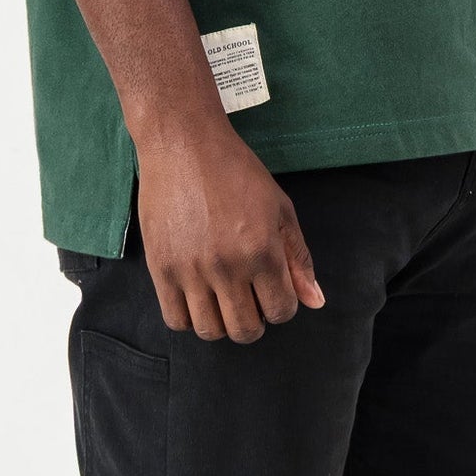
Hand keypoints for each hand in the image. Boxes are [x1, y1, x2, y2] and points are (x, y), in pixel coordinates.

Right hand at [134, 119, 324, 341]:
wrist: (184, 144)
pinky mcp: (161, 267)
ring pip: (210, 331)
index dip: (280, 305)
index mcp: (262, 250)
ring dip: (221, 321)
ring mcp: (191, 269)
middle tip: (247, 296)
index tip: (270, 289)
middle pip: (245, 331)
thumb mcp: (280, 207)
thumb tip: (315, 303)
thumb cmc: (236, 170)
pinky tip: (195, 294)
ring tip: (220, 296)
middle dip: (254, 320)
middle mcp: (227, 266)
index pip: (281, 311)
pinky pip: (176, 319)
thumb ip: (299, 258)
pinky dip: (188, 316)